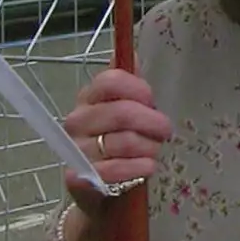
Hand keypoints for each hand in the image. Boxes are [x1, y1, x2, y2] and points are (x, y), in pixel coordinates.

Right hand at [61, 68, 171, 219]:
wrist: (102, 188)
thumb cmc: (120, 142)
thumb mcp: (128, 109)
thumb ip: (130, 83)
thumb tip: (131, 52)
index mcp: (89, 98)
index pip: (111, 81)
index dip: (139, 90)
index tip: (151, 101)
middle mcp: (77, 121)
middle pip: (123, 112)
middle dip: (154, 123)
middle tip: (164, 132)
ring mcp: (75, 149)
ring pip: (125, 142)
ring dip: (150, 149)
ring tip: (153, 152)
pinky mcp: (77, 178)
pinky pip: (114, 170)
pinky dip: (138, 169)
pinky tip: (146, 168)